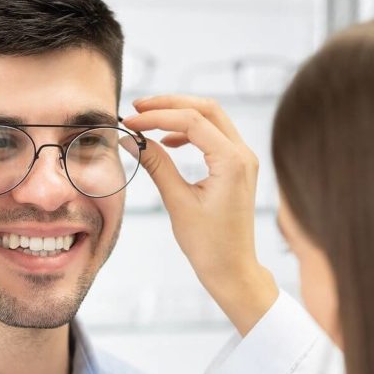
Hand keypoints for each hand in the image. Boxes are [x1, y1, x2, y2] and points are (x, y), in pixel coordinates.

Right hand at [122, 95, 277, 334]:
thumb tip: (131, 140)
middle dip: (170, 104)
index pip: (191, 121)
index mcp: (231, 161)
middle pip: (206, 108)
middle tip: (137, 108)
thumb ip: (156, 165)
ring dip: (180, 114)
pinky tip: (170, 141)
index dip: (157, 117)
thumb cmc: (208, 244)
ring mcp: (243, 159)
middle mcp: (243, 154)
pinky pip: (215, 135)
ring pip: (212, 118)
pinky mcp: (238, 167)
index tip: (130, 121)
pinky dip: (191, 131)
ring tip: (148, 122)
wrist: (232, 269)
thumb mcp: (177, 202)